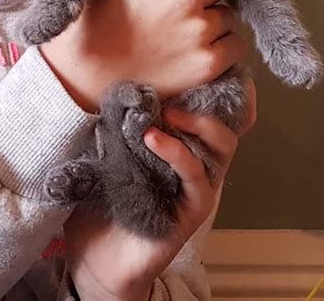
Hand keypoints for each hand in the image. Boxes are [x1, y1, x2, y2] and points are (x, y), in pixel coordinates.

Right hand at [40, 0, 245, 111]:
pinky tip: (199, 57)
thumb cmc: (102, 25)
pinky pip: (236, 48)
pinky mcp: (207, 64)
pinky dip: (224, 51)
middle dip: (205, 10)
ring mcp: (200, 32)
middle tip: (179, 26)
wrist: (89, 73)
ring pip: (228, 22)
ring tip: (186, 43)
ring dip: (215, 30)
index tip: (177, 6)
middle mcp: (188, 0)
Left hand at [64, 78, 256, 300]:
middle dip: (209, 102)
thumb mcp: (111, 155)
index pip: (210, 115)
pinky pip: (196, 175)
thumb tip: (117, 88)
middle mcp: (198, 165)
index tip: (196, 67)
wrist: (98, 257)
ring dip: (198, 123)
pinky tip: (152, 139)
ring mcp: (200, 187)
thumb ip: (122, 127)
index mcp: (182, 149)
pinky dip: (177, 152)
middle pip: (226, 125)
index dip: (214, 91)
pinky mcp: (195, 209)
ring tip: (168, 113)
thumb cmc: (104, 203)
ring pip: (222, 147)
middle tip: (175, 92)